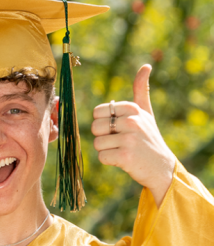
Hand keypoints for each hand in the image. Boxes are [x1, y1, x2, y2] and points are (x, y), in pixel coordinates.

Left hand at [91, 64, 175, 205]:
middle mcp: (132, 122)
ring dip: (105, 150)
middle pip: (95, 127)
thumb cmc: (149, 138)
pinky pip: (101, 157)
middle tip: (119, 142)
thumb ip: (141, 90)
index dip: (103, 122)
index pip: (98, 112)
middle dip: (102, 137)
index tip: (118, 128)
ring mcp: (129, 139)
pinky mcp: (125, 157)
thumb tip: (146, 66)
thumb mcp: (146, 112)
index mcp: (133, 109)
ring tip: (122, 150)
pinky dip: (108, 161)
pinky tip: (123, 160)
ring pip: (97, 143)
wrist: (162, 168)